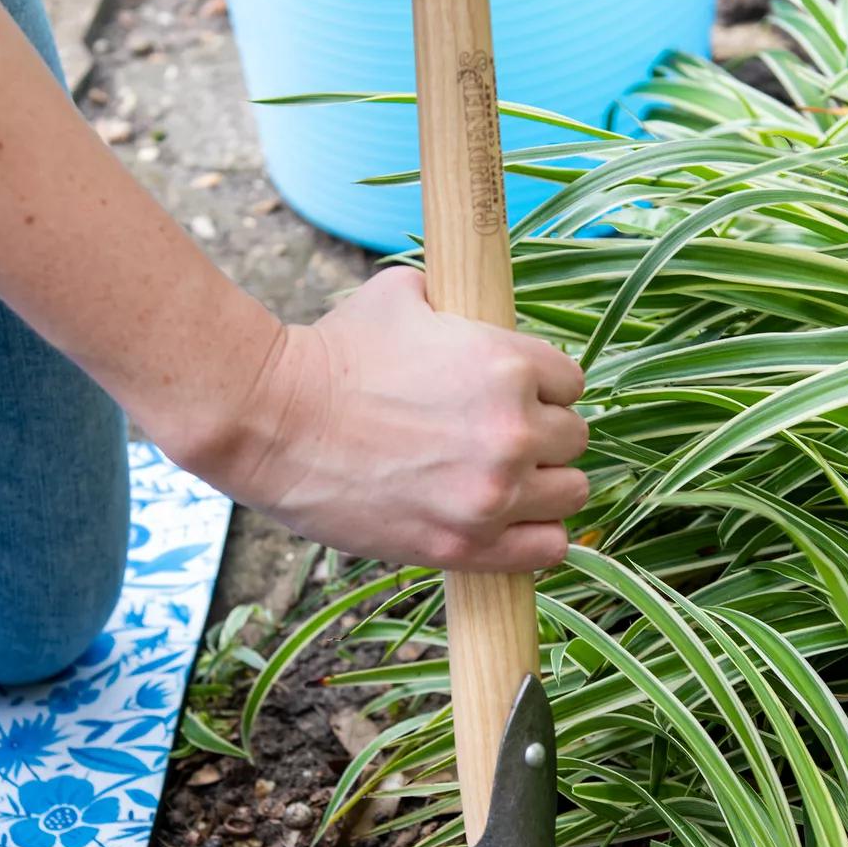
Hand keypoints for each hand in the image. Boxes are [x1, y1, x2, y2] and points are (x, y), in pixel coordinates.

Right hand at [218, 266, 588, 569]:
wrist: (272, 421)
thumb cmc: (331, 354)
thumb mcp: (401, 297)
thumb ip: (453, 303)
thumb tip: (464, 305)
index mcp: (508, 365)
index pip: (572, 382)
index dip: (542, 388)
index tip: (515, 397)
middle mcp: (513, 432)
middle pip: (575, 439)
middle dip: (542, 436)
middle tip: (499, 438)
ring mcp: (492, 494)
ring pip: (571, 494)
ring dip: (543, 486)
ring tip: (503, 482)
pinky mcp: (464, 545)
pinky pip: (547, 549)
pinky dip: (536, 537)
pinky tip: (507, 523)